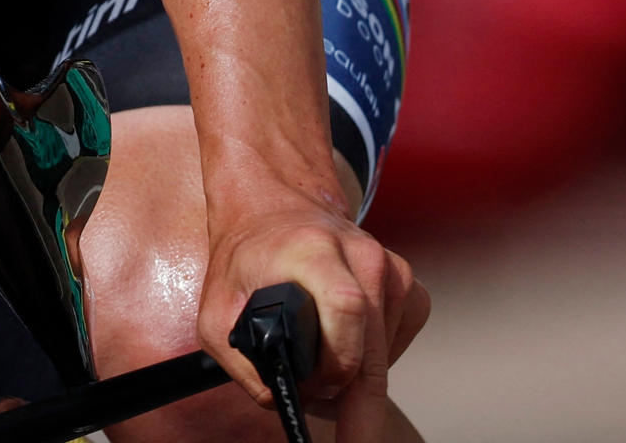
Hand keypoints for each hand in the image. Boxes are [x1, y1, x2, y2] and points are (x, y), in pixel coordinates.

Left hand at [198, 195, 427, 442]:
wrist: (272, 206)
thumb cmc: (244, 257)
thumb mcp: (218, 307)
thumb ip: (243, 360)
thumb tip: (283, 402)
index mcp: (312, 250)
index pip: (346, 307)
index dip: (335, 364)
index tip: (321, 400)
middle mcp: (361, 255)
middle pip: (371, 349)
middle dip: (358, 406)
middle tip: (349, 440)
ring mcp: (391, 268)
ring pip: (385, 355)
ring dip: (357, 380)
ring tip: (318, 373)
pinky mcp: (407, 283)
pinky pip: (397, 343)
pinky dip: (372, 359)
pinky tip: (343, 348)